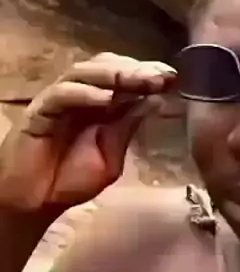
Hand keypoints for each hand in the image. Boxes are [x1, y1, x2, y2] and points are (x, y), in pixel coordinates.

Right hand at [0, 53, 176, 211]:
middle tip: (162, 75)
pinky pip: (60, 95)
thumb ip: (128, 128)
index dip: (147, 74)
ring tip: (139, 79)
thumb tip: (156, 101)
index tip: (173, 77)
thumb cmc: (69, 180)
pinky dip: (84, 94)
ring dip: (113, 75)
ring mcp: (58, 101)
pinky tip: (106, 98)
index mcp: (98, 105)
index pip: (123, 78)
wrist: (35, 203)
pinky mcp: (39, 112)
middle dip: (136, 69)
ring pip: (83, 73)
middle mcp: (79, 96)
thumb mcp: (111, 156)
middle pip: (106, 68)